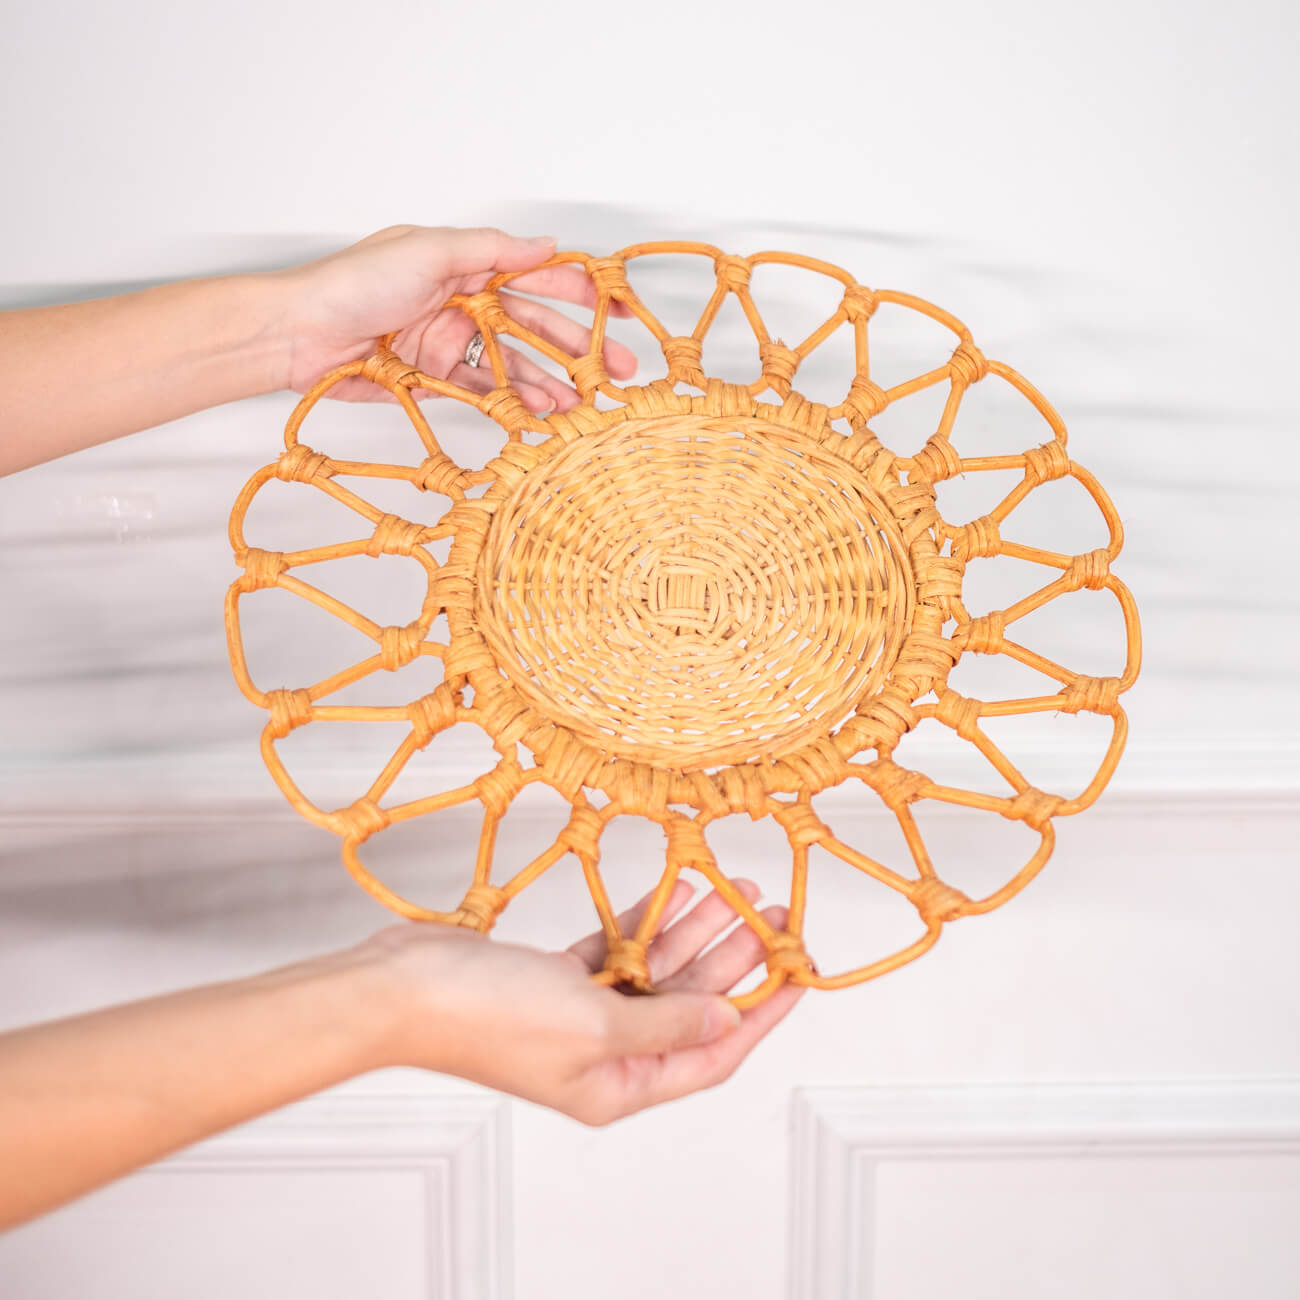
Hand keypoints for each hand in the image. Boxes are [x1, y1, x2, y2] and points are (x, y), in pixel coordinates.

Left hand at [276, 225, 638, 413]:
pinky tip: (541, 413)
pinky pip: (484, 391)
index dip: (580, 290)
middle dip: (579, 347)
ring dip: (551, 382)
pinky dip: (513, 402)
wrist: (299, 334)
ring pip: (515, 364)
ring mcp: (450, 342)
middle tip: (620, 370)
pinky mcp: (434, 378)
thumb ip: (490, 249)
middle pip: (534, 325)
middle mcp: (463, 301)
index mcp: (465, 263)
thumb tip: (545, 243)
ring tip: (584, 404)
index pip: (535, 274)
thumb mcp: (428, 251)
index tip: (619, 308)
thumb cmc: (354, 283)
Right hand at [360, 877, 803, 1125]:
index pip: (711, 1053)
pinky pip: (616, 948)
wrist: (404, 986)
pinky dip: (644, 921)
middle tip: (772, 916)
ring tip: (734, 892)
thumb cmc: (485, 1017)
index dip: (760, 1015)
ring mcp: (579, 1014)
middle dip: (733, 959)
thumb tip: (726, 1019)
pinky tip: (675, 892)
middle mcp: (603, 1054)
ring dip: (694, 931)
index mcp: (617, 1085)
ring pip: (656, 969)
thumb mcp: (594, 1026)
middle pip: (689, 1003)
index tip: (798, 975)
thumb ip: (667, 1023)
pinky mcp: (555, 978)